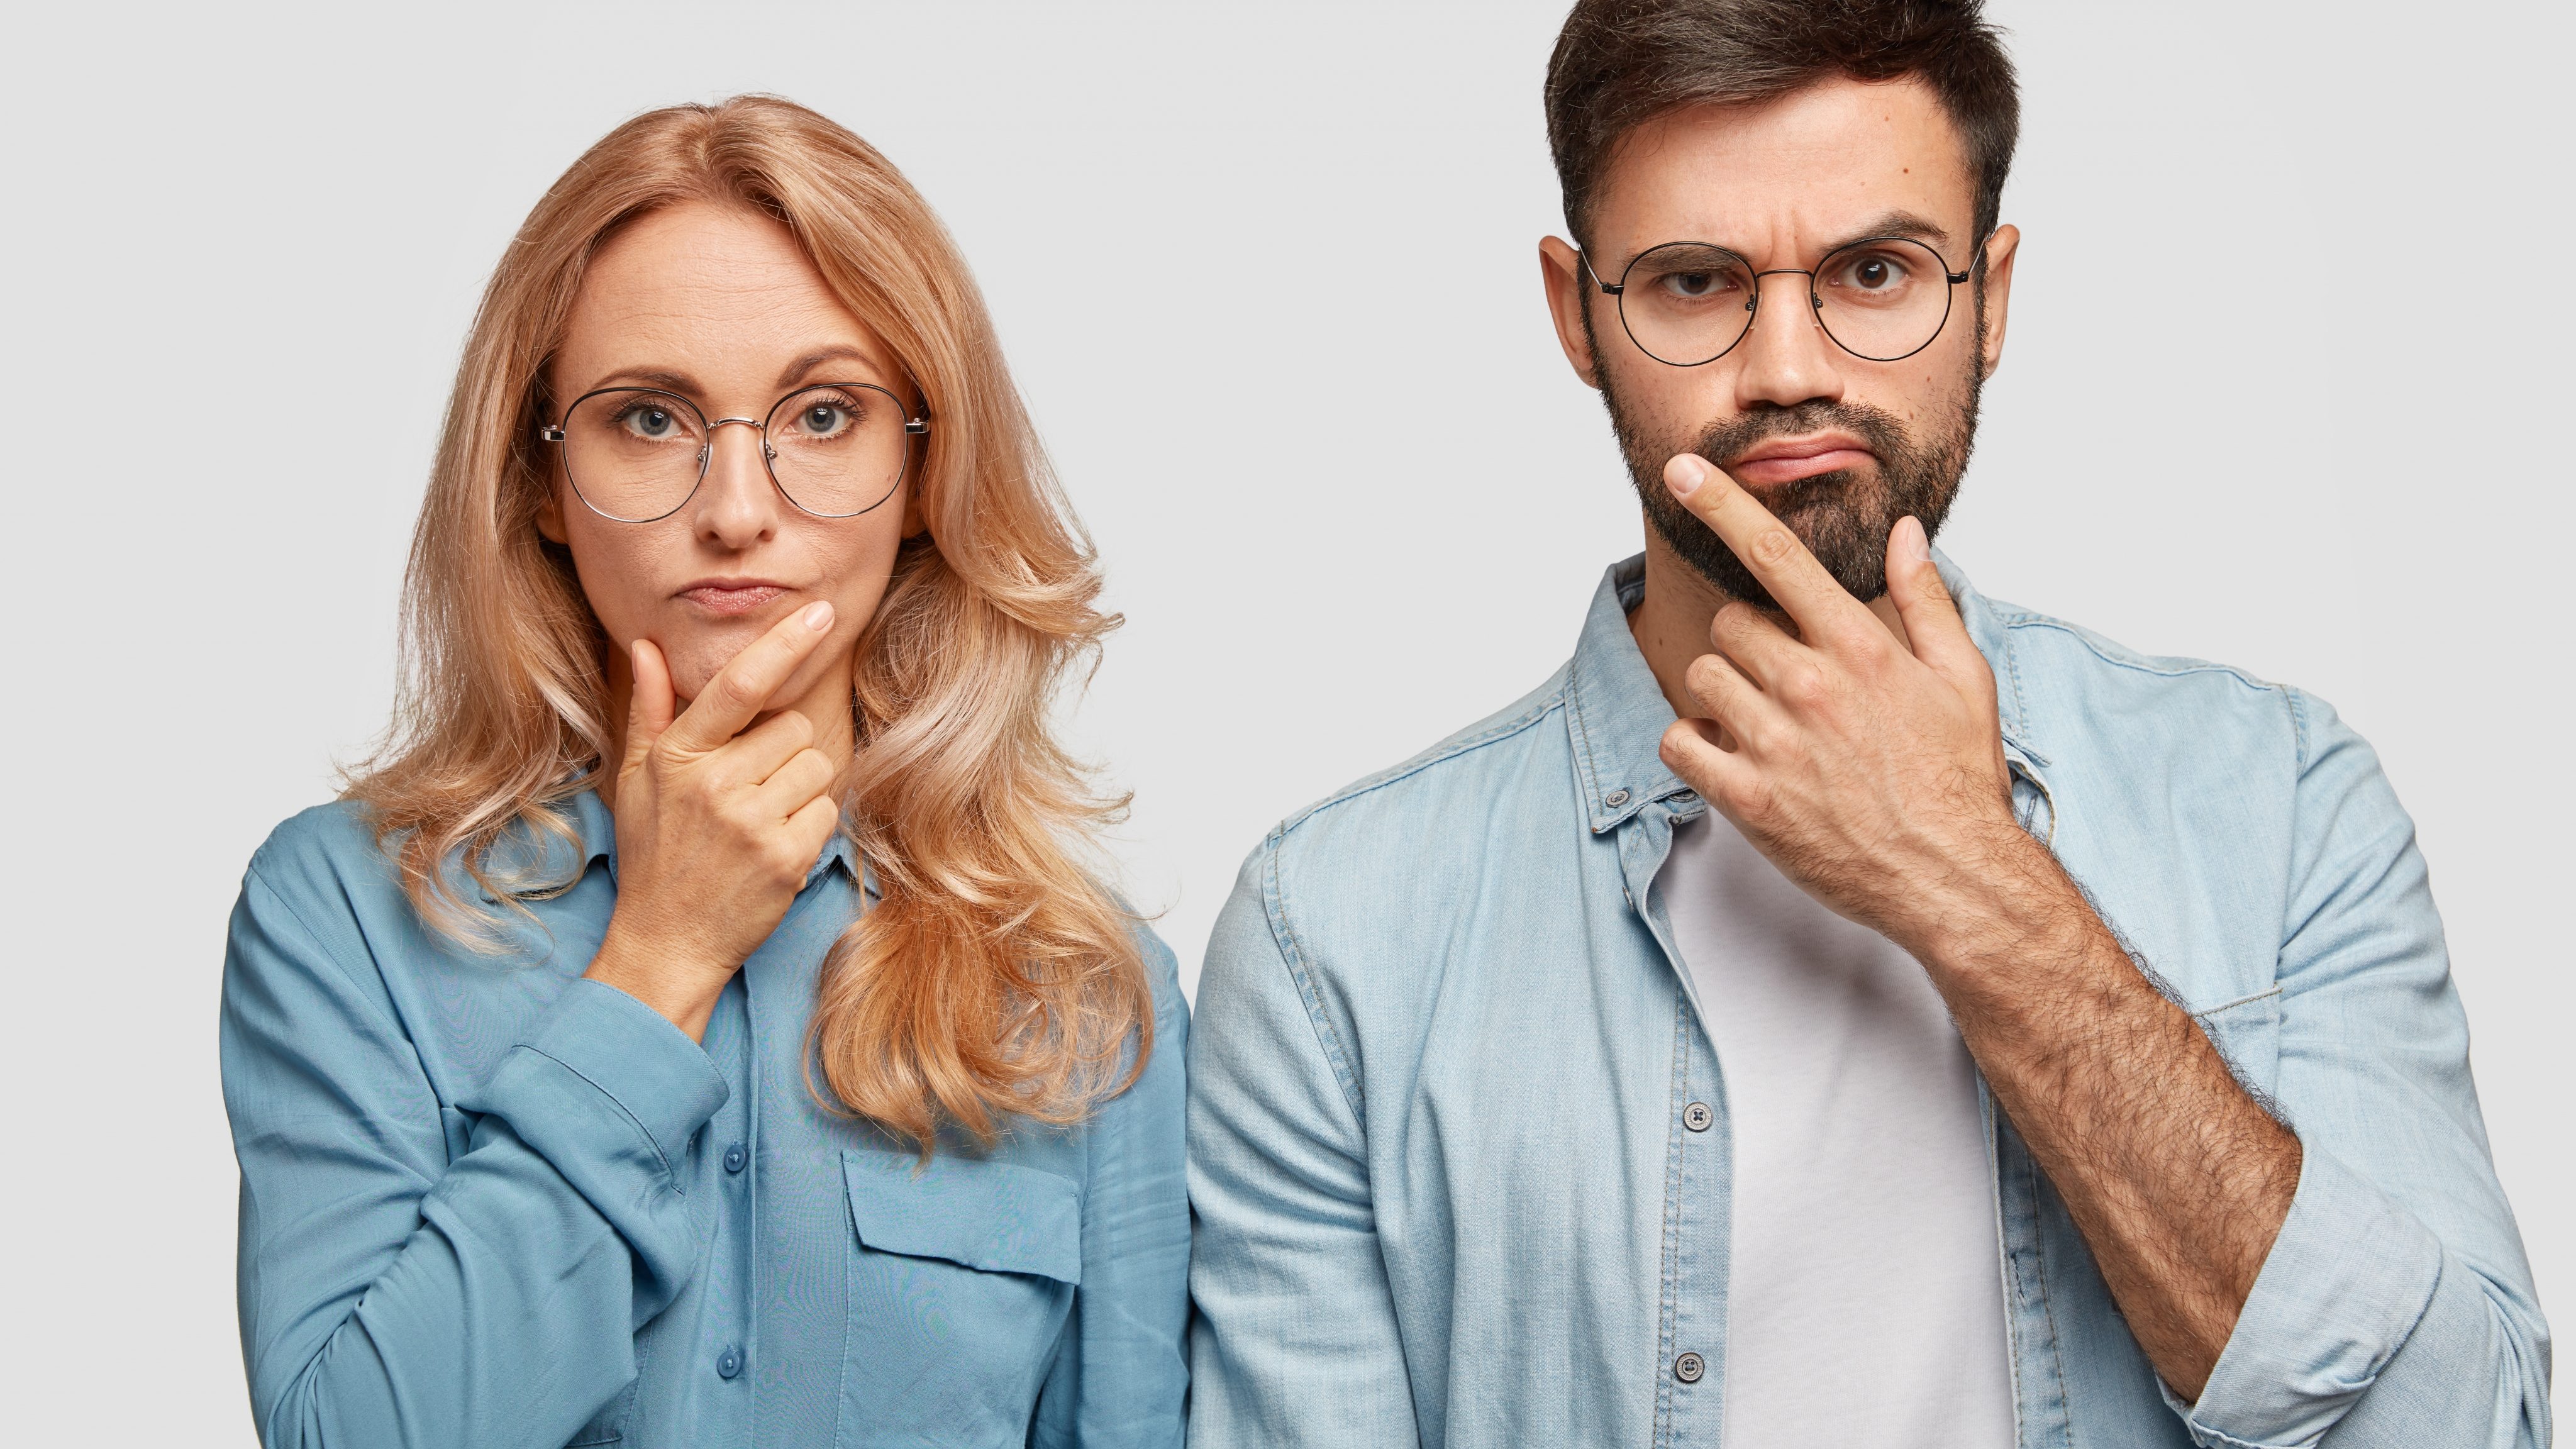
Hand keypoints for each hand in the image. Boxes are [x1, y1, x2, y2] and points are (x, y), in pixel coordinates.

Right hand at [585, 600, 844, 1038]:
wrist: (664, 941)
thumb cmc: (654, 852)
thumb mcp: (637, 778)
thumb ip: (651, 708)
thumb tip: (649, 644)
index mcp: (678, 756)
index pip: (739, 684)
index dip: (783, 642)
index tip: (820, 611)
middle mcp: (715, 784)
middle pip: (793, 727)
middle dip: (780, 752)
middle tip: (746, 791)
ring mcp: (752, 822)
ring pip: (816, 765)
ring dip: (798, 788)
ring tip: (758, 821)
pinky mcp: (786, 857)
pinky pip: (826, 809)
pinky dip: (809, 826)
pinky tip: (773, 847)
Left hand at [1653, 454, 2026, 958]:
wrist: (1954, 876)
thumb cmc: (1960, 779)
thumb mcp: (1964, 677)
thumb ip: (1926, 598)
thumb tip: (1905, 531)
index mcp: (1860, 646)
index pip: (1775, 553)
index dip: (1721, 503)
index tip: (1684, 471)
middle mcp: (1811, 684)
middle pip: (1731, 625)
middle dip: (1752, 647)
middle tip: (1791, 686)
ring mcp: (1775, 742)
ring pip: (1703, 678)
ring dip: (1725, 696)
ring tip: (1771, 728)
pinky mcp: (1748, 797)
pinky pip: (1679, 742)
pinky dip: (1695, 747)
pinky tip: (1735, 759)